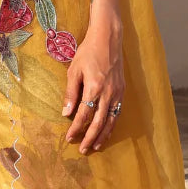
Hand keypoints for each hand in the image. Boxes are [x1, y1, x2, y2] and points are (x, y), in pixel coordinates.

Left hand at [62, 13, 123, 153]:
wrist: (108, 39)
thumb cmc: (88, 52)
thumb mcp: (74, 70)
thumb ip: (70, 93)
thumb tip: (65, 113)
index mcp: (94, 88)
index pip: (83, 114)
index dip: (76, 128)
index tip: (69, 138)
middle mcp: (108, 93)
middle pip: (99, 122)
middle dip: (90, 137)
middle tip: (82, 149)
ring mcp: (117, 93)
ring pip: (111, 120)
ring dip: (103, 135)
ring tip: (95, 146)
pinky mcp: (122, 91)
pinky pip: (117, 112)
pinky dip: (112, 124)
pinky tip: (107, 131)